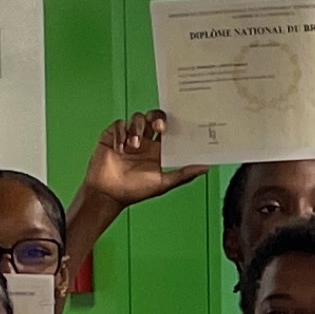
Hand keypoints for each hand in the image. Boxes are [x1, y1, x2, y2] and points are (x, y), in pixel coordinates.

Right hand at [81, 112, 200, 213]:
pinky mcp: (112, 136)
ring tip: (134, 145)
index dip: (173, 124)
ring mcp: (128, 138)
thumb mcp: (163, 183)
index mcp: (157, 150)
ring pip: (137, 118)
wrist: (108, 195)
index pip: (168, 131)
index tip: (179, 123)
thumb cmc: (134, 191)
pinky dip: (120, 133)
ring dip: (137, 129)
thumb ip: (184, 174)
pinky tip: (120, 147)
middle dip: (157, 118)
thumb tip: (206, 168)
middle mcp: (144, 142)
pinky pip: (119, 124)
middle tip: (159, 126)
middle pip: (153, 118)